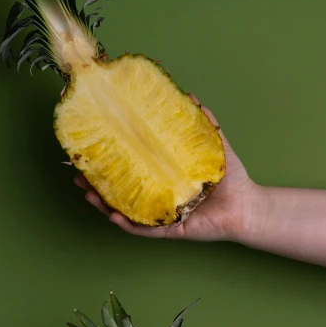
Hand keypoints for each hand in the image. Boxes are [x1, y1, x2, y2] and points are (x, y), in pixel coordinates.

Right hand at [75, 95, 261, 242]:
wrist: (247, 205)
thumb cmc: (230, 179)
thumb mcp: (214, 144)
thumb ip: (201, 123)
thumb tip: (189, 95)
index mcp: (162, 179)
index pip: (131, 170)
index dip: (109, 163)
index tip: (91, 151)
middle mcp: (158, 198)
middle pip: (120, 193)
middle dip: (96, 185)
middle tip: (78, 174)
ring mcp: (161, 216)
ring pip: (126, 212)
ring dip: (104, 205)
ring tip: (88, 194)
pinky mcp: (170, 230)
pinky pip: (144, 229)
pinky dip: (128, 224)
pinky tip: (114, 215)